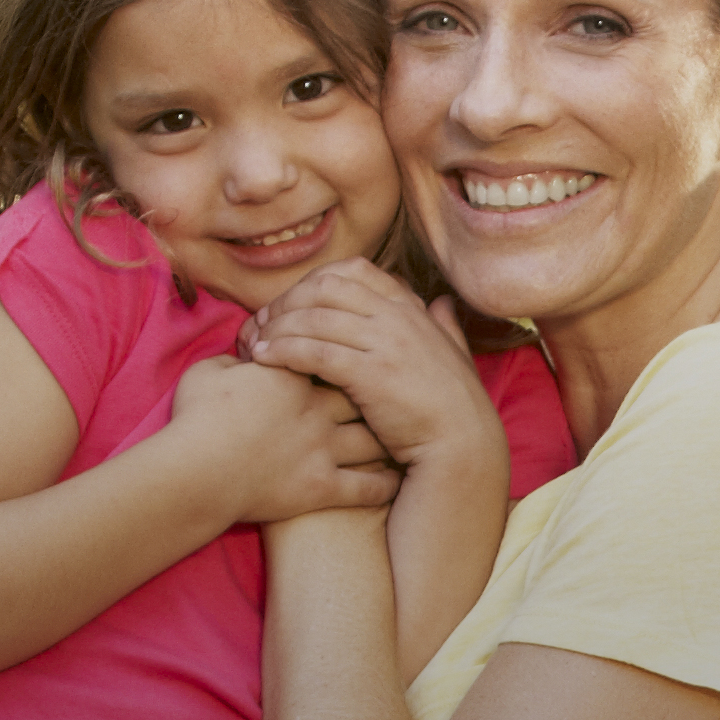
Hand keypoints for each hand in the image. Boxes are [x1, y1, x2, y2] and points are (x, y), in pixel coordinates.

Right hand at [163, 349, 399, 526]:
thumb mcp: (208, 374)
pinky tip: (396, 482)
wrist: (196, 471)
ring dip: (389, 439)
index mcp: (291, 377)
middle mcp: (316, 411)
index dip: (346, 357)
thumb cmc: (196, 418)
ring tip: (401, 437)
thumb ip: (231, 361)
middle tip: (393, 397)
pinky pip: (368, 488)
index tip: (357, 360)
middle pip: (365, 394)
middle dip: (380, 394)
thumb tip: (240, 358)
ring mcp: (324, 450)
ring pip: (375, 440)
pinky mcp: (323, 488)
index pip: (332, 356)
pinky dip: (386, 485)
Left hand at [242, 264, 511, 476]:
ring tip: (255, 343)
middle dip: (286, 302)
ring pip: (313, 317)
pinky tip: (265, 360)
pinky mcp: (371, 373)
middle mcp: (397, 316)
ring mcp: (385, 342)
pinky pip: (314, 350)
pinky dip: (284, 351)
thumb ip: (445, 326)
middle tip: (262, 324)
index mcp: (411, 307)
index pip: (350, 271)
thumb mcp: (456, 355)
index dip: (312, 283)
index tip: (291, 305)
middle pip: (323, 288)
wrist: (464, 448)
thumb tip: (442, 303)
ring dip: (277, 327)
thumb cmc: (454, 408)